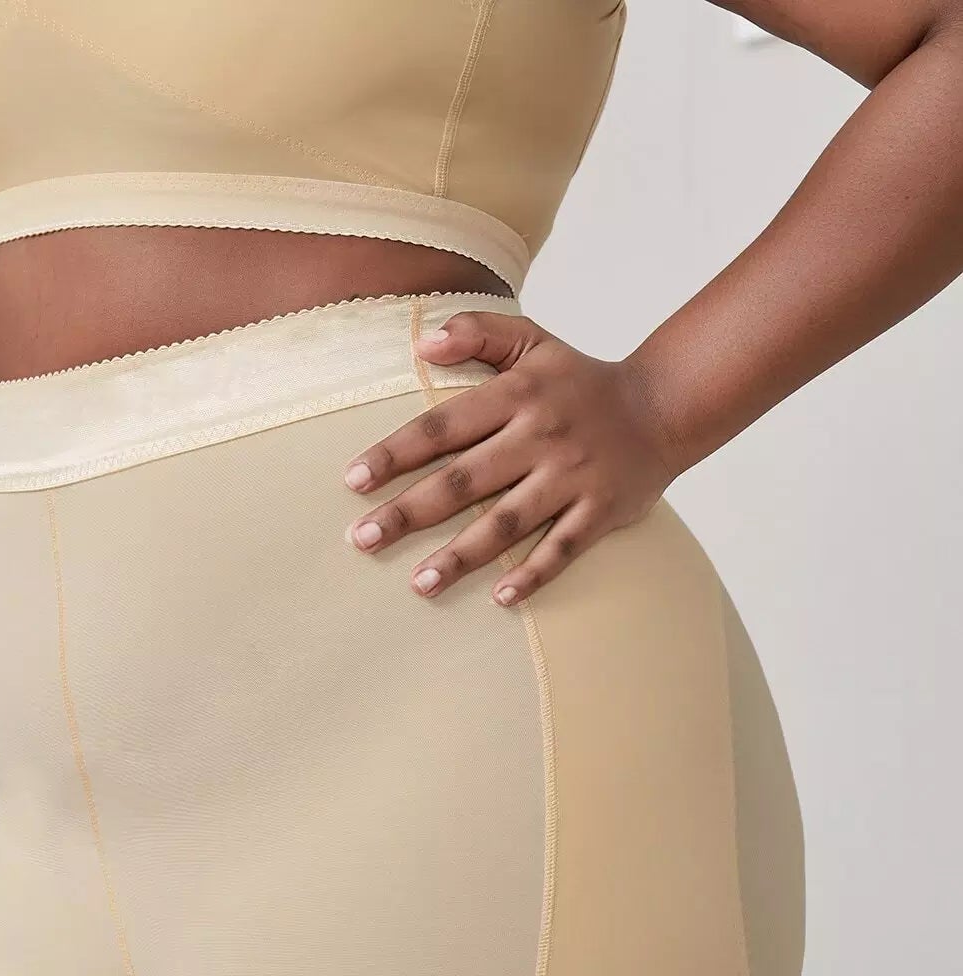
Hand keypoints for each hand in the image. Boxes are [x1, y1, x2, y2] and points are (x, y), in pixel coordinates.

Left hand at [342, 310, 679, 604]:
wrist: (664, 406)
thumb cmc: (580, 380)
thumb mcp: (533, 341)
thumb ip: (478, 333)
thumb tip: (421, 341)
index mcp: (518, 395)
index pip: (443, 426)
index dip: (395, 453)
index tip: (353, 481)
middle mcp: (541, 436)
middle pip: (464, 480)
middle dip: (410, 511)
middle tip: (362, 539)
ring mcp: (572, 477)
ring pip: (508, 522)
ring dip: (462, 556)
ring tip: (418, 584)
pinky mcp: (601, 511)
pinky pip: (563, 548)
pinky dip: (535, 575)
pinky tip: (500, 600)